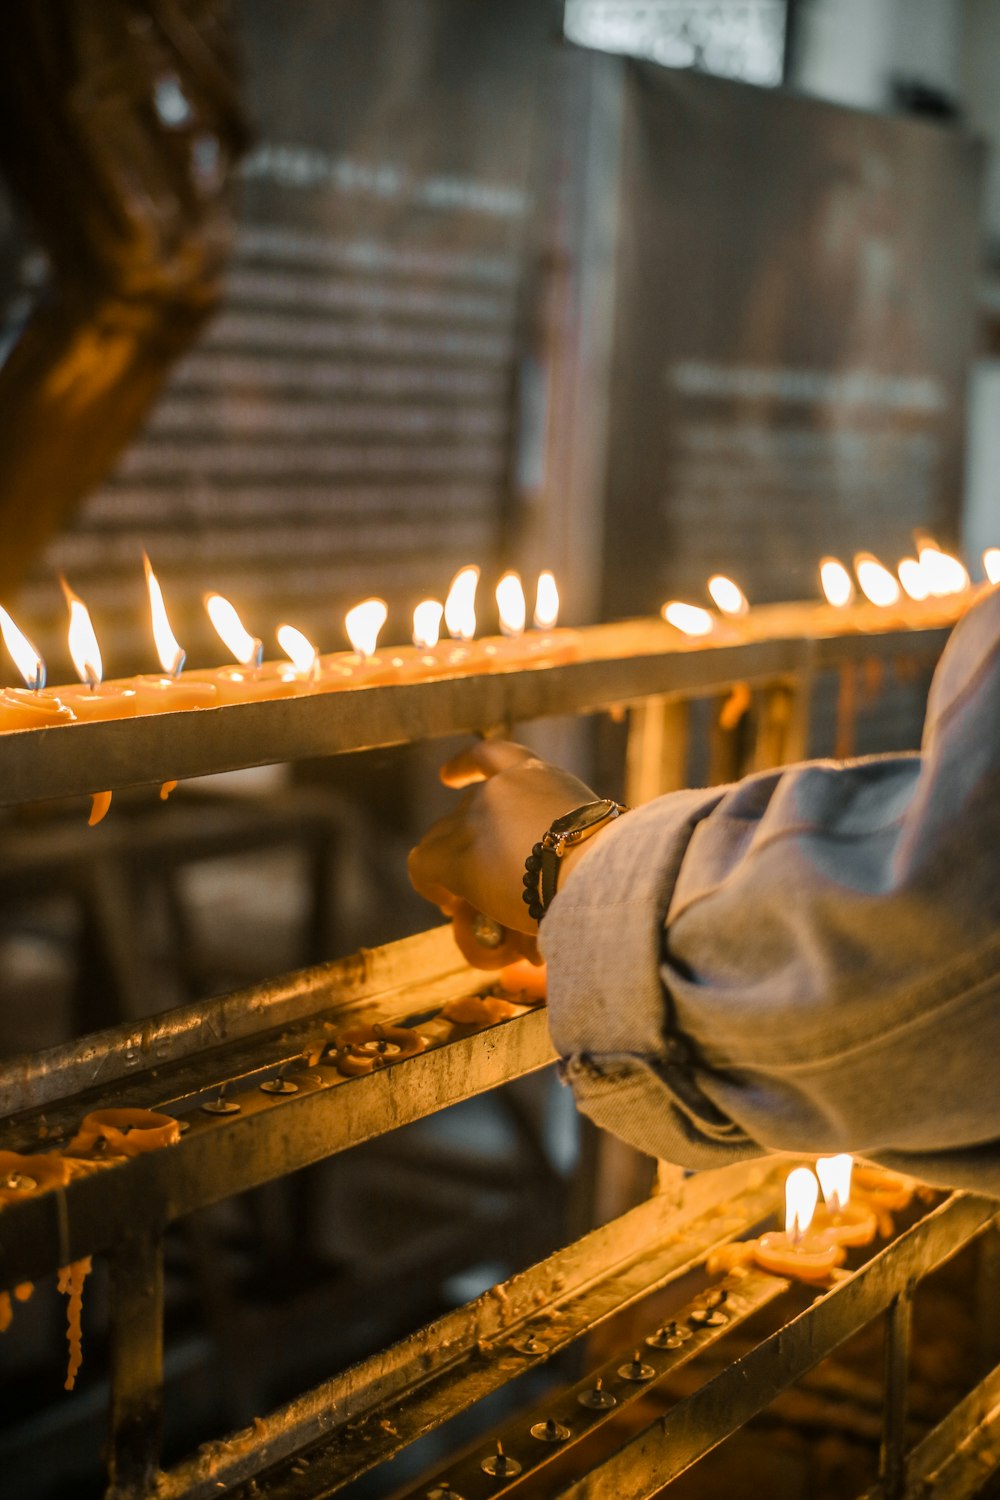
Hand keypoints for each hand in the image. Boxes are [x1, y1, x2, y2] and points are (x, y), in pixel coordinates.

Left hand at [408, 739, 598, 967]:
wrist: (598, 876)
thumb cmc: (610, 863)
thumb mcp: (590, 830)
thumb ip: (566, 834)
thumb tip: (560, 871)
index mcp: (538, 776)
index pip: (493, 755)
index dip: (465, 765)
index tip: (447, 777)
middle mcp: (500, 788)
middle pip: (466, 811)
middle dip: (468, 842)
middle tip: (481, 878)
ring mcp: (476, 818)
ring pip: (442, 839)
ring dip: (452, 867)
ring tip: (464, 901)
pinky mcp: (457, 855)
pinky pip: (424, 865)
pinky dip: (429, 884)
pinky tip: (447, 904)